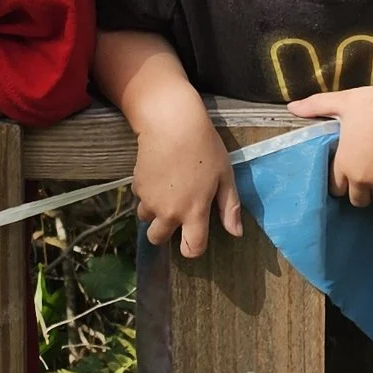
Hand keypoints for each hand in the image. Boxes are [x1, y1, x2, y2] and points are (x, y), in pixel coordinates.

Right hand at [133, 98, 242, 256]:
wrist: (171, 123)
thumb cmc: (204, 147)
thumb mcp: (225, 175)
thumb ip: (229, 207)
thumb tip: (236, 233)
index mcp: (194, 212)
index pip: (192, 249)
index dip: (193, 249)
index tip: (194, 238)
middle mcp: (169, 212)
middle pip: (158, 240)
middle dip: (164, 233)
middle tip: (175, 214)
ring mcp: (150, 200)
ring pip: (146, 219)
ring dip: (154, 212)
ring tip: (167, 191)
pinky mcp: (136, 186)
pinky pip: (140, 199)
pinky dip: (147, 194)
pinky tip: (159, 175)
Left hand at [298, 76, 372, 207]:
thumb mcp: (342, 102)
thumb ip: (316, 106)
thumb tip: (291, 107)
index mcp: (344, 163)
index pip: (336, 188)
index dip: (340, 184)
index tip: (345, 175)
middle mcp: (362, 178)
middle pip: (358, 200)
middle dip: (361, 193)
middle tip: (366, 178)